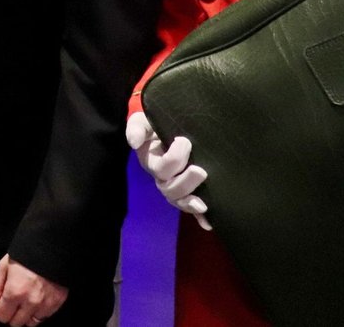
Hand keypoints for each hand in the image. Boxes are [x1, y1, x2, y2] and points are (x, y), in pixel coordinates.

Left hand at [0, 255, 67, 325]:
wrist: (51, 248)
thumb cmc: (25, 255)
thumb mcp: (4, 267)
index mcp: (15, 291)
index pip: (1, 316)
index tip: (1, 302)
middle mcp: (30, 302)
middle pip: (15, 323)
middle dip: (10, 314)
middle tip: (12, 301)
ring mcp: (45, 305)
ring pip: (30, 324)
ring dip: (24, 316)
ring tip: (24, 302)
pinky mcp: (57, 304)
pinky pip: (44, 318)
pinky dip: (38, 314)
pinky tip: (35, 301)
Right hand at [126, 112, 209, 228]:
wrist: (169, 128)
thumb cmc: (156, 125)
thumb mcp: (144, 121)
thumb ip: (137, 127)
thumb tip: (135, 142)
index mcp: (151, 161)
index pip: (160, 167)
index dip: (174, 159)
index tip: (185, 141)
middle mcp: (161, 177)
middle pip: (169, 188)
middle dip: (185, 182)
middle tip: (200, 171)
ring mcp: (174, 185)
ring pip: (178, 200)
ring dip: (190, 203)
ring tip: (203, 202)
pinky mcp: (188, 191)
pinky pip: (191, 208)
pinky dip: (199, 217)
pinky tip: (208, 223)